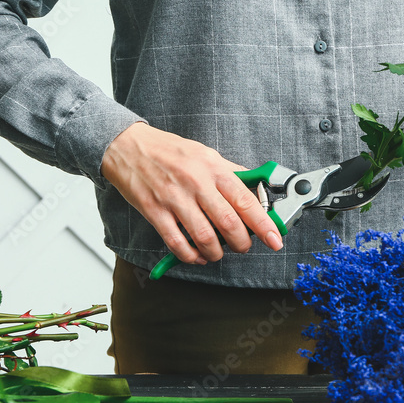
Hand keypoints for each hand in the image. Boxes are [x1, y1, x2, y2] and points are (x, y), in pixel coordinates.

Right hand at [101, 123, 283, 264]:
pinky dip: (191, 256)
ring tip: (218, 252)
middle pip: (229, 224)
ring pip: (205, 238)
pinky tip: (197, 256)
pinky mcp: (155, 212)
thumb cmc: (169, 151)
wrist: (128, 146)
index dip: (264, 225)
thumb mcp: (206, 154)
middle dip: (242, 243)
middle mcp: (196, 183)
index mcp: (213, 168)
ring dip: (216, 252)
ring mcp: (174, 199)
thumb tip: (257, 190)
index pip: (246, 201)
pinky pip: (177, 243)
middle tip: (243, 246)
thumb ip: (231, 173)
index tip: (275, 239)